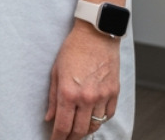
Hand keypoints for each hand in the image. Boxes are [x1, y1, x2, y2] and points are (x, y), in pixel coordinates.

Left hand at [45, 22, 120, 138]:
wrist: (96, 34)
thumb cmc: (74, 48)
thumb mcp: (56, 71)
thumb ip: (53, 98)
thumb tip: (50, 118)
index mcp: (68, 92)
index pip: (63, 126)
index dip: (58, 138)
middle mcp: (86, 97)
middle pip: (80, 131)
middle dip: (71, 138)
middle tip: (66, 138)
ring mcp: (103, 96)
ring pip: (95, 125)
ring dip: (86, 130)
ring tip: (79, 130)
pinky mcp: (114, 92)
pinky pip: (108, 114)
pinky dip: (101, 119)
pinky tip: (93, 116)